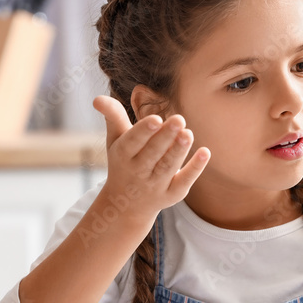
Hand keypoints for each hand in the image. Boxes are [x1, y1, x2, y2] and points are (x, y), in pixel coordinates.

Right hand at [93, 95, 209, 222]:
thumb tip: (97, 98)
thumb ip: (113, 117)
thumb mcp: (115, 140)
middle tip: (179, 119)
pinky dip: (195, 168)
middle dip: (165, 137)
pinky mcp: (173, 194)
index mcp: (123, 155)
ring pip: (168, 167)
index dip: (144, 131)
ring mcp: (155, 185)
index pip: (132, 142)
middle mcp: (138, 171)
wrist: (127, 204)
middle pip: (153, 154)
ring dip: (179, 151)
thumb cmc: (124, 162)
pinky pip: (184, 181)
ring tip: (188, 134)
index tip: (156, 118)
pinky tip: (205, 152)